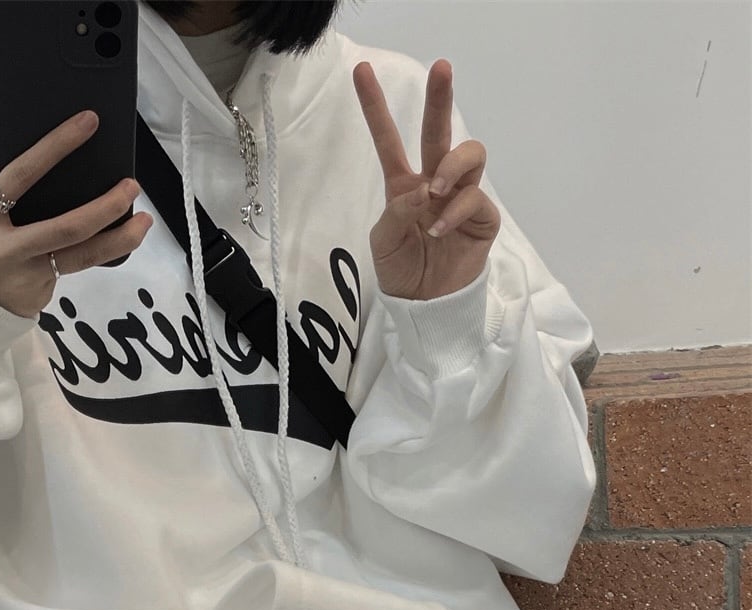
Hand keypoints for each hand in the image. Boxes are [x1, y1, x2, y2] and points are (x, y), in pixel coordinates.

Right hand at [0, 110, 152, 318]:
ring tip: (145, 221)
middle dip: (107, 206)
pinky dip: (95, 254)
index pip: (22, 174)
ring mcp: (26, 276)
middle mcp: (6, 248)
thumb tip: (66, 166)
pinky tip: (110, 242)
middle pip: (67, 228)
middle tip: (132, 186)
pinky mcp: (40, 295)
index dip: (56, 147)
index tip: (88, 122)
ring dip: (121, 238)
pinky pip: (75, 269)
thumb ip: (15, 195)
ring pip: (83, 257)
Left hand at [353, 60, 499, 300]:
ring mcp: (460, 197)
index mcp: (404, 185)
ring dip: (452, 165)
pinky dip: (455, 211)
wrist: (425, 305)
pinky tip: (439, 230)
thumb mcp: (384, 242)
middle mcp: (434, 183)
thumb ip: (397, 211)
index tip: (362, 72)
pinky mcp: (482, 217)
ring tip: (436, 190)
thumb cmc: (401, 272)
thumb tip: (424, 188)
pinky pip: (474, 198)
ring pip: (469, 154)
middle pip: (439, 131)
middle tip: (441, 68)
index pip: (389, 140)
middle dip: (440, 98)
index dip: (376, 107)